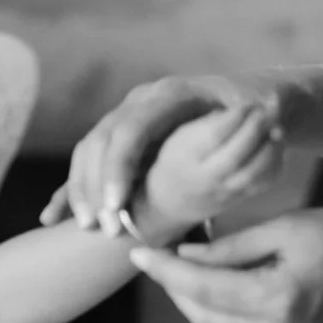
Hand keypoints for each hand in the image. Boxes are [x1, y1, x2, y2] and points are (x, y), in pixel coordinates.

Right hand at [41, 72, 282, 233]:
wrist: (242, 100)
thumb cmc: (250, 112)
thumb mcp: (254, 115)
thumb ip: (254, 123)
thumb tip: (268, 116)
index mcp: (168, 95)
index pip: (131, 131)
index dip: (119, 169)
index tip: (118, 206)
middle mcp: (140, 101)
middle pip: (100, 142)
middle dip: (95, 187)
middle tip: (99, 226)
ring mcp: (126, 115)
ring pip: (89, 151)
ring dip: (82, 191)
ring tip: (87, 227)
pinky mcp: (119, 135)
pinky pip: (87, 161)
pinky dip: (75, 189)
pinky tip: (54, 217)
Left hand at [128, 206, 322, 322]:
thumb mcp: (290, 226)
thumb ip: (234, 247)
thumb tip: (186, 255)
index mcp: (278, 298)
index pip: (201, 287)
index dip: (164, 269)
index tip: (137, 250)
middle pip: (204, 317)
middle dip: (175, 288)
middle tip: (156, 255)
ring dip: (197, 300)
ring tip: (181, 265)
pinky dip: (226, 308)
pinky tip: (216, 282)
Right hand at [141, 106, 283, 228]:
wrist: (175, 198)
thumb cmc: (180, 158)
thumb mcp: (182, 135)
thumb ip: (209, 123)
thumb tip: (244, 109)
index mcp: (188, 157)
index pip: (214, 137)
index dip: (235, 117)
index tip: (247, 103)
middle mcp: (206, 178)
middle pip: (236, 156)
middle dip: (255, 129)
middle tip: (266, 111)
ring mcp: (225, 191)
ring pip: (253, 174)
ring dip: (271, 148)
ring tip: (277, 128)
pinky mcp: (240, 198)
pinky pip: (264, 183)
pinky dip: (276, 163)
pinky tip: (276, 146)